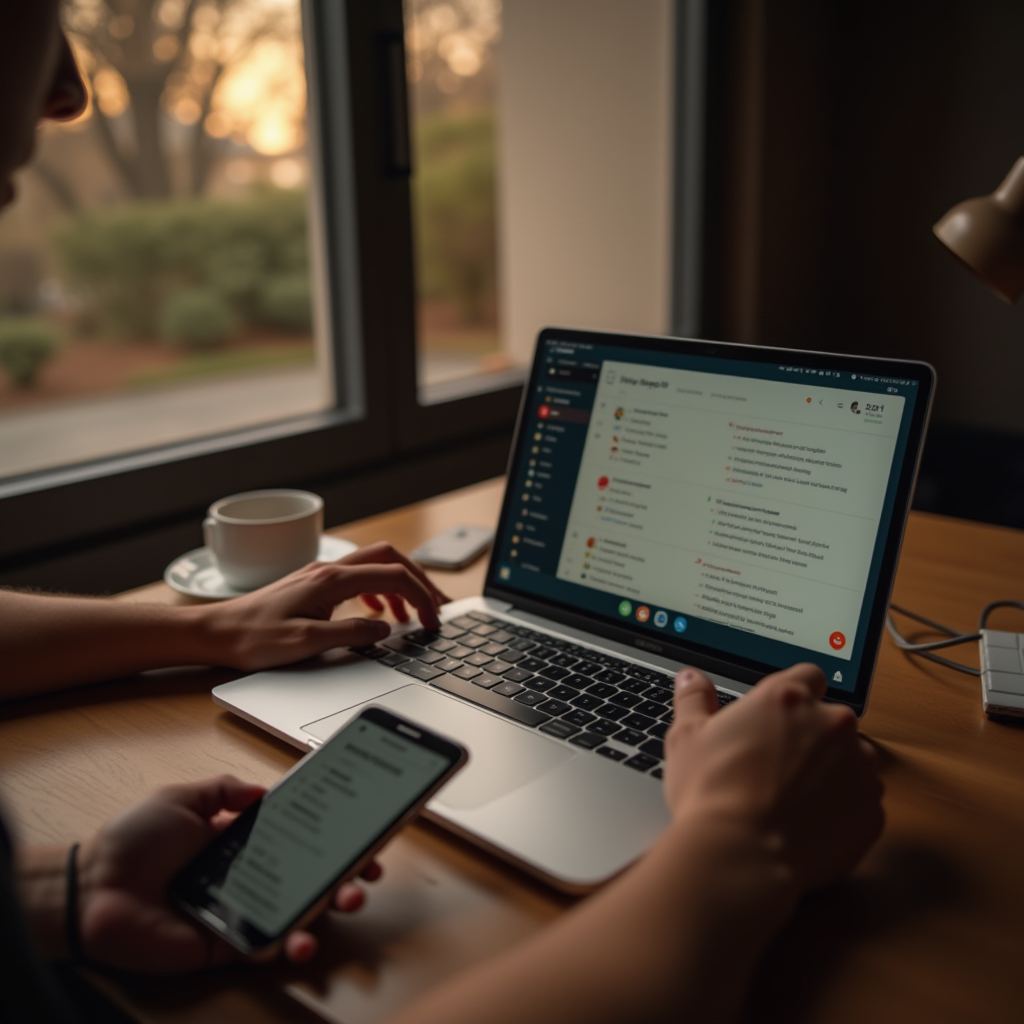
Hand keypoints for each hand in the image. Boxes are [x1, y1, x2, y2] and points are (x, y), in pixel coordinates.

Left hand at [76, 775, 380, 973]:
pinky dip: (291, 943)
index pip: (295, 837)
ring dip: (328, 908)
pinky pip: (266, 944)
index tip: (359, 829)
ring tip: (345, 900)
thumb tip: (262, 789)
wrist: (90, 888)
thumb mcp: (179, 797)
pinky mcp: (225, 944)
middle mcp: (246, 875)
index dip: (329, 834)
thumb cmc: (130, 841)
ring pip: (296, 912)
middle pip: (307, 875)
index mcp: (237, 841)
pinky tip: (304, 937)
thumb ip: (222, 789)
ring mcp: (239, 910)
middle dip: (344, 872)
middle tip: (365, 870)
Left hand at [205, 542, 450, 671]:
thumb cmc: (253, 639)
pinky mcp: (314, 586)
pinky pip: (359, 578)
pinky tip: (379, 614)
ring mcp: (321, 575)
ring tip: (413, 616)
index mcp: (332, 580)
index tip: (432, 622)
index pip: (394, 576)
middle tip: (436, 610)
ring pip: (376, 566)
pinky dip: (380, 591)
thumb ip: (351, 634)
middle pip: (390, 559)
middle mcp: (329, 571)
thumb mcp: (305, 643)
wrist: (215, 633)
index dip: (422, 597)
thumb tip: (386, 629)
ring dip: (401, 586)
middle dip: (420, 581)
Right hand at [663, 663, 883, 895]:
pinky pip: (862, 802)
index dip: (795, 695)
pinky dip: (843, 810)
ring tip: (793, 798)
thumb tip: (691, 678)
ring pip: (853, 760)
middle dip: (812, 737)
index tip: (780, 715)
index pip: (808, 676)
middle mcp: (831, 725)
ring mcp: (859, 768)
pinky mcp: (872, 811)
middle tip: (776, 764)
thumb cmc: (712, 795)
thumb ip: (695, 700)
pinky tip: (809, 823)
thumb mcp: (687, 738)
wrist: (741, 857)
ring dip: (833, 771)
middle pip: (831, 720)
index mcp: (787, 699)